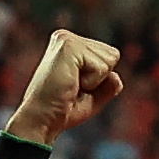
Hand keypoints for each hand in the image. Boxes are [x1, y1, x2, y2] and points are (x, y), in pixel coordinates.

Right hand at [8, 30, 125, 142]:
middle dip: (99, 79)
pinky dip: (92, 83)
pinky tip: (70, 84)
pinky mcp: (69, 47)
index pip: (108, 56)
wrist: (41, 120)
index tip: (75, 88)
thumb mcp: (91, 97)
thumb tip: (117, 78)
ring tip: (70, 86)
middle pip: (112, 55)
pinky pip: (102, 67)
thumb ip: (107, 86)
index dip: (99, 80)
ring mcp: (67, 39)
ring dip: (95, 81)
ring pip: (110, 60)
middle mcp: (66, 37)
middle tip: (72, 88)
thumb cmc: (61, 111)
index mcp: (69, 45)